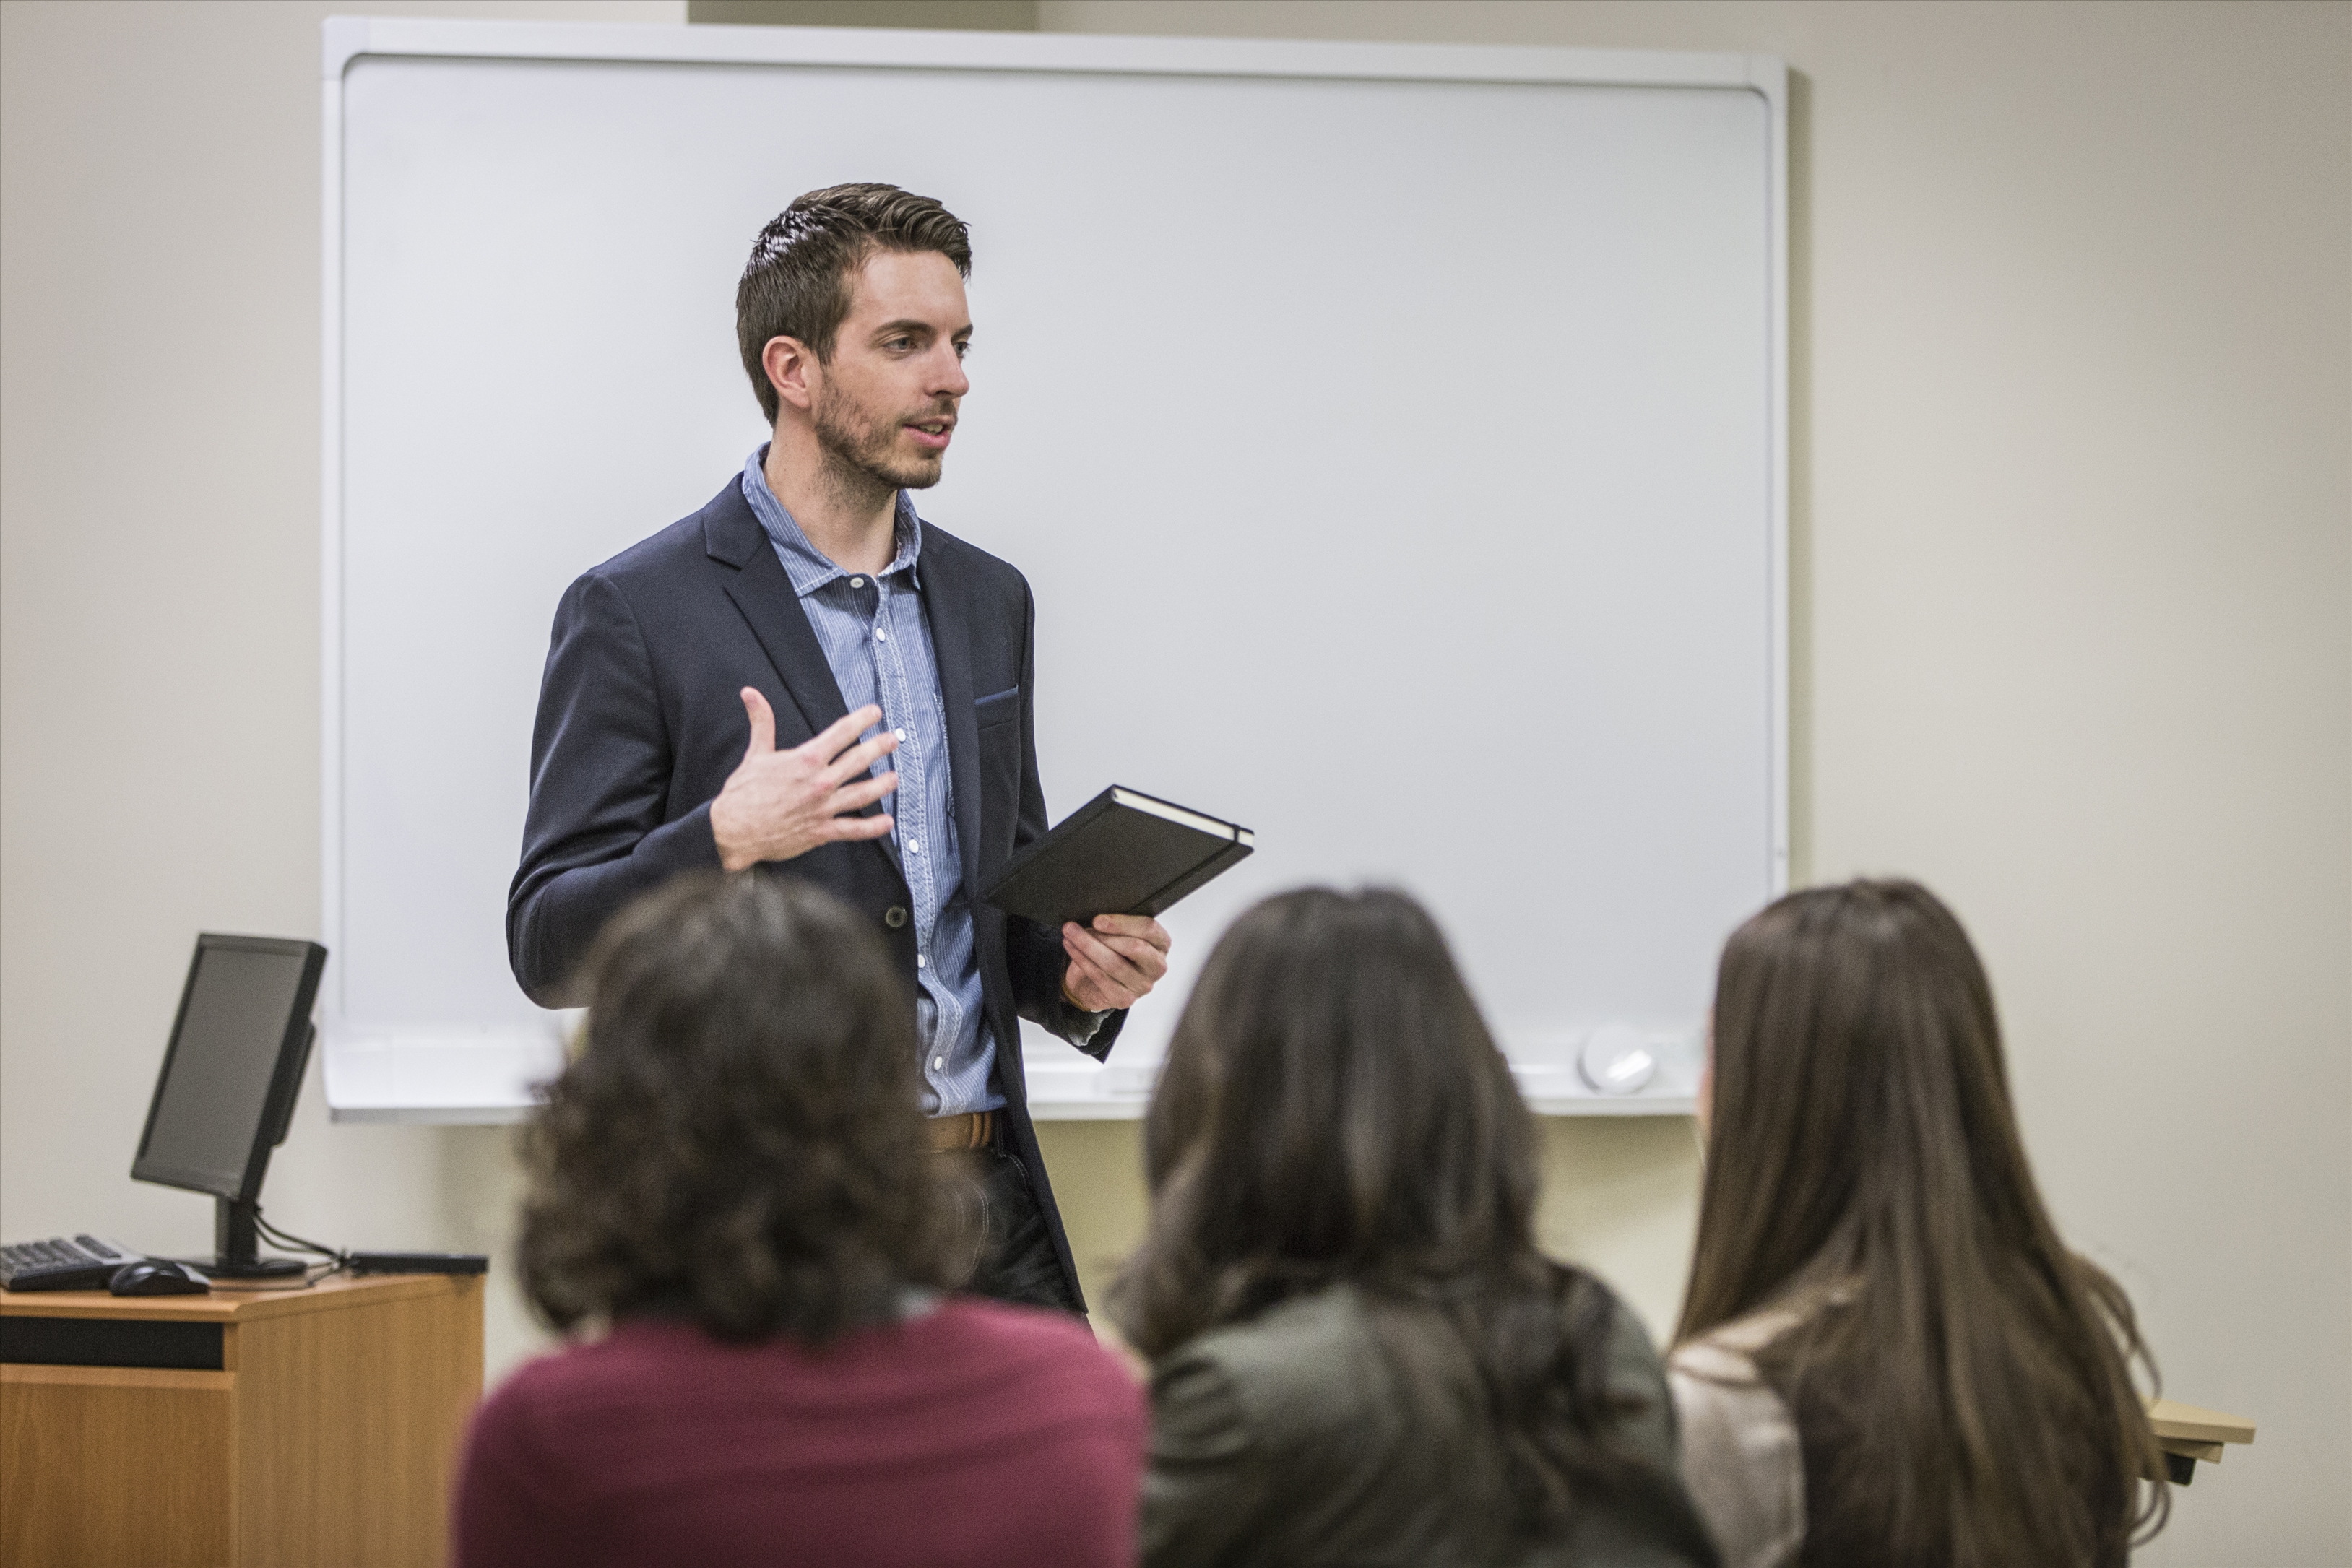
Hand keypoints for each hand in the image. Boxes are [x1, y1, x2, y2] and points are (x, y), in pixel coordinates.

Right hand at [709, 690, 898, 871]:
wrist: (733, 830)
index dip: (861, 720)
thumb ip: (761, 722)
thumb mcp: (755, 753)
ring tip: (895, 778)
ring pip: (862, 794)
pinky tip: (887, 822)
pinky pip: (853, 830)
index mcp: (806, 759)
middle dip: (879, 748)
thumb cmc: (743, 793)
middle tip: (894, 740)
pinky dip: (872, 828)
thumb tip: (750, 693)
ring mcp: (824, 808)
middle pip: (858, 760)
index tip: (875, 712)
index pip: (841, 733)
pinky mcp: (821, 831)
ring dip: (882, 785)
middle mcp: (820, 782)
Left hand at [1060, 914, 1170, 1011]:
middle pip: (1134, 947)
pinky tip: (1072, 949)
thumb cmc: (1114, 952)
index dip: (1122, 923)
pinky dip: (1082, 961)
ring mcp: (1142, 985)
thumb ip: (1117, 925)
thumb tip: (1097, 919)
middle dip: (1102, 936)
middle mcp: (1157, 966)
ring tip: (1070, 935)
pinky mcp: (1125, 998)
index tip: (1098, 920)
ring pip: (1114, 963)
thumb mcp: (1120, 934)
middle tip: (1076, 927)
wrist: (1100, 982)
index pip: (1149, 929)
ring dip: (1087, 947)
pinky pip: (1101, 977)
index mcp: (1161, 944)